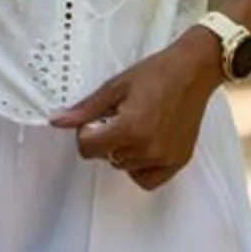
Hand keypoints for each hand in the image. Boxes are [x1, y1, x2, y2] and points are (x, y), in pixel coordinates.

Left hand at [49, 30, 223, 189]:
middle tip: (120, 114)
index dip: (87, 131)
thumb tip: (57, 121)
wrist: (193, 72)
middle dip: (106, 138)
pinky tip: (144, 144)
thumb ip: (86, 108)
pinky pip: (147, 180)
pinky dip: (140, 167)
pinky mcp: (178, 162)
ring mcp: (165, 159)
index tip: (99, 116)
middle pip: (106, 157)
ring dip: (123, 150)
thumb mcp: (115, 86)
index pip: (88, 148)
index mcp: (130, 128)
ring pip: (125, 167)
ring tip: (137, 124)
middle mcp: (148, 149)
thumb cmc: (154, 73)